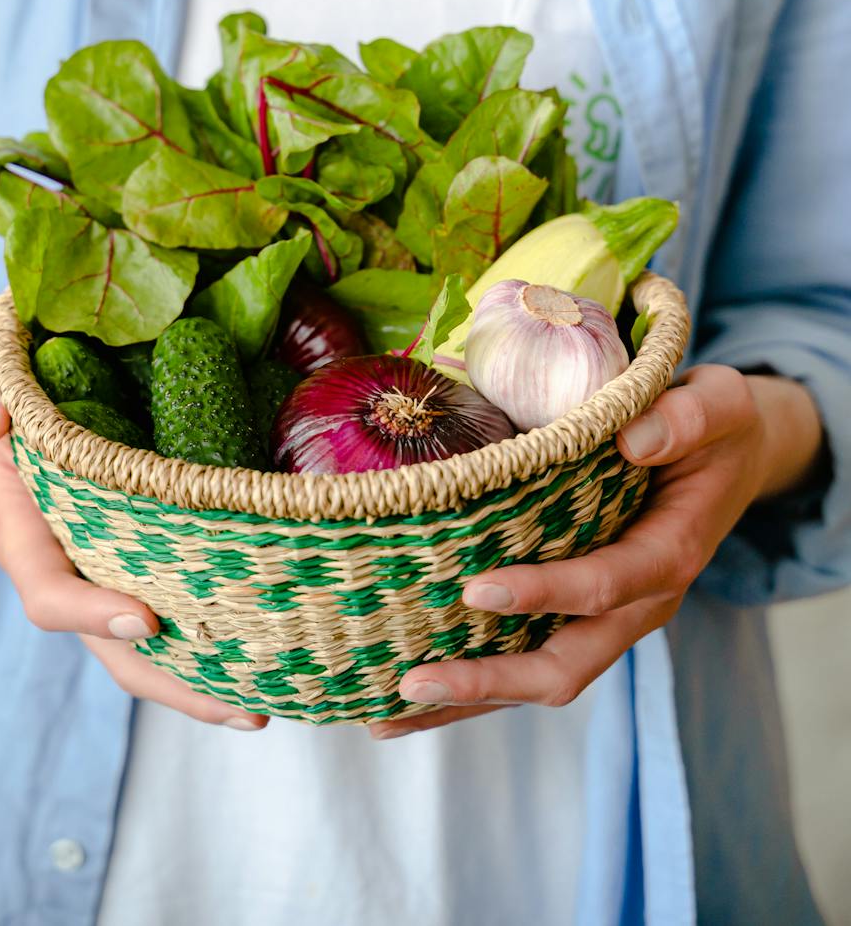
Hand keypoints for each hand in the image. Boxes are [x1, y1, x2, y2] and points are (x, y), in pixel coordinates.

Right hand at [0, 335, 266, 729]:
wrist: (2, 399)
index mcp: (25, 538)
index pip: (50, 593)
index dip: (90, 613)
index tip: (143, 619)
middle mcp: (68, 570)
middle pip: (114, 647)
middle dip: (175, 683)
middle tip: (245, 707)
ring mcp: (105, 573)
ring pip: (150, 645)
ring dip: (204, 678)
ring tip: (268, 699)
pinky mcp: (140, 560)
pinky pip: (174, 606)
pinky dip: (212, 638)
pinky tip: (268, 649)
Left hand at [370, 364, 822, 739]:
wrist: (731, 458)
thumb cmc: (716, 428)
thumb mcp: (718, 406)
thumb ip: (684, 419)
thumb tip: (633, 437)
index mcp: (670, 555)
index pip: (604, 586)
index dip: (544, 594)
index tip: (478, 591)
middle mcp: (639, 604)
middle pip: (564, 666)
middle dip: (487, 680)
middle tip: (412, 681)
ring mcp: (609, 618)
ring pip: (539, 678)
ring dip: (467, 699)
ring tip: (387, 713)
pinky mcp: (582, 615)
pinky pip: (529, 658)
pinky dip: (475, 680)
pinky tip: (413, 691)